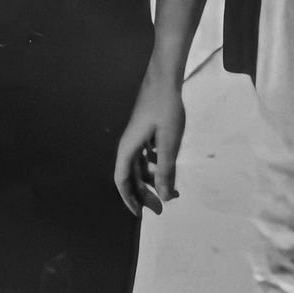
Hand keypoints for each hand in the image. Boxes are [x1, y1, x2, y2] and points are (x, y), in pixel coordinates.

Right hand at [114, 63, 185, 216]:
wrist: (165, 78)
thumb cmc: (166, 108)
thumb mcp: (169, 142)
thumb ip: (167, 170)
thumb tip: (166, 197)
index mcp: (128, 148)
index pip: (123, 181)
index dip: (130, 199)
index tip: (140, 214)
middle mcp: (129, 144)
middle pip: (133, 175)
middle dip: (145, 193)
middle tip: (161, 207)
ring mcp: (137, 135)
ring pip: (141, 164)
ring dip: (153, 178)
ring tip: (170, 189)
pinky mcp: (145, 128)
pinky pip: (147, 153)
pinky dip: (155, 163)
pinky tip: (167, 165)